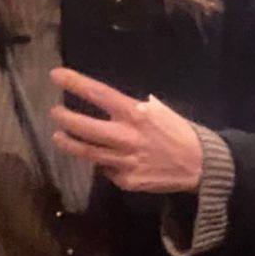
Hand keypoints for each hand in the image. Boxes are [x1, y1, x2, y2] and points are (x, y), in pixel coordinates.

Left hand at [49, 67, 201, 192]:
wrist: (200, 165)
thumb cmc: (178, 132)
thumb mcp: (158, 111)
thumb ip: (134, 109)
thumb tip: (112, 107)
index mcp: (134, 113)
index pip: (99, 93)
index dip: (75, 83)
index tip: (56, 75)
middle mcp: (126, 136)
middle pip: (85, 128)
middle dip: (66, 119)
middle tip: (54, 113)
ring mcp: (125, 161)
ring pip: (89, 153)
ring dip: (70, 144)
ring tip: (58, 137)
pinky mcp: (127, 180)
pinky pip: (108, 171)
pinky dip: (104, 165)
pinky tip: (104, 159)